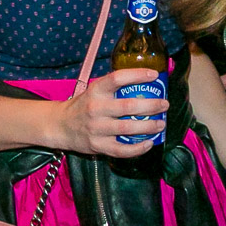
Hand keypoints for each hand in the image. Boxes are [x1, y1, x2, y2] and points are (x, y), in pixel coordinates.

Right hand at [53, 68, 167, 156]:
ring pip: (128, 128)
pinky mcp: (98, 146)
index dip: (137, 75)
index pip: (117, 78)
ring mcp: (97, 129)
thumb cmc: (84, 105)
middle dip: (151, 105)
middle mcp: (96, 108)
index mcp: (96, 90)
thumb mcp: (95, 90)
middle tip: (164, 104)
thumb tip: (146, 82)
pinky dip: (138, 148)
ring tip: (161, 124)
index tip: (154, 75)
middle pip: (128, 106)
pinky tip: (149, 143)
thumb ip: (115, 87)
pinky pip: (122, 150)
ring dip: (149, 126)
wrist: (61, 126)